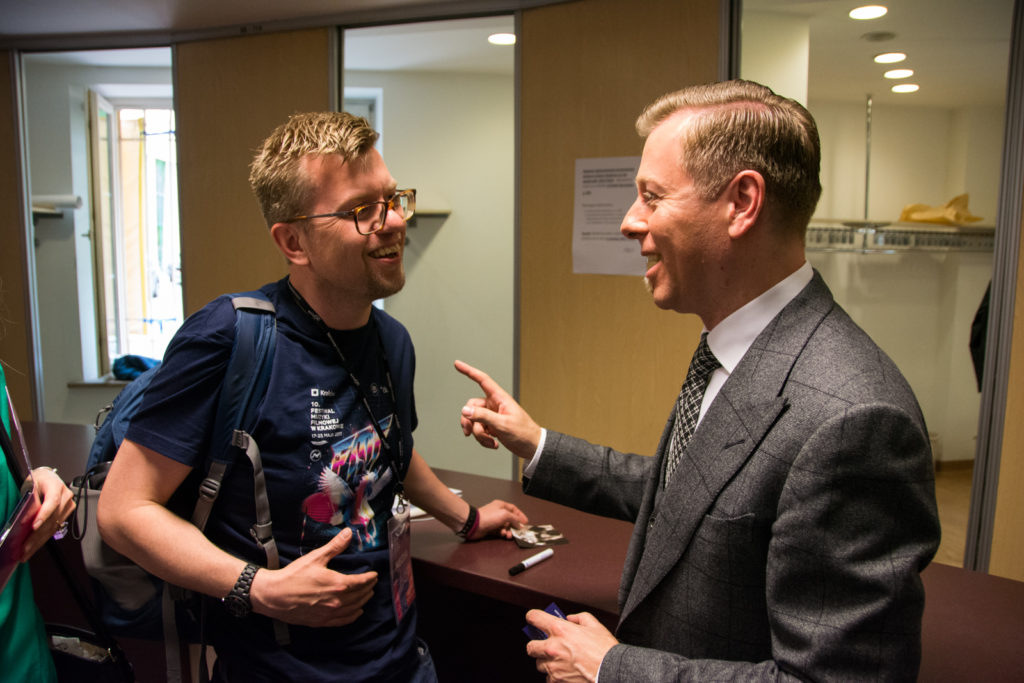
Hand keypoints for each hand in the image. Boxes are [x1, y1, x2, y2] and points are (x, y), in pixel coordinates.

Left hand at [22, 467, 74, 561]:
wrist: (47, 479)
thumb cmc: (37, 481)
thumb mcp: (30, 486)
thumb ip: (30, 502)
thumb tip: (26, 521)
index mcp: (56, 486)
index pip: (52, 502)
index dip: (44, 515)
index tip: (34, 527)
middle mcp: (66, 496)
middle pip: (52, 519)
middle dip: (36, 536)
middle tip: (24, 548)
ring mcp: (68, 506)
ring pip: (53, 527)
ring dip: (38, 542)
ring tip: (26, 552)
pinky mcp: (66, 514)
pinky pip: (54, 529)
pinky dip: (42, 539)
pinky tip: (33, 547)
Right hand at [250, 527, 377, 626]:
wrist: (273, 596)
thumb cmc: (293, 576)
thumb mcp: (315, 558)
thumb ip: (335, 546)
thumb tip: (349, 533)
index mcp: (337, 584)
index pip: (361, 582)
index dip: (370, 578)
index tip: (375, 574)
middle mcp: (337, 601)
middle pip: (359, 596)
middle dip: (368, 588)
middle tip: (372, 583)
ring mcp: (329, 613)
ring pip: (353, 609)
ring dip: (363, 601)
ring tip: (367, 595)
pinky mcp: (321, 621)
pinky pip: (342, 621)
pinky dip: (352, 616)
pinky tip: (356, 612)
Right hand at [454, 360, 542, 458]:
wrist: (531, 447)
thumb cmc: (523, 433)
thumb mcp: (502, 424)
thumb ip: (482, 416)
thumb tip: (465, 410)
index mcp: (499, 398)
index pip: (482, 380)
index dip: (469, 371)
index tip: (457, 364)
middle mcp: (494, 405)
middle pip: (471, 406)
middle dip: (469, 421)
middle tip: (469, 432)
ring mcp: (492, 416)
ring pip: (474, 420)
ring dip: (478, 434)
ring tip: (490, 441)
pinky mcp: (492, 426)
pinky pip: (479, 430)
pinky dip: (483, 438)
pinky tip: (493, 443)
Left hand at [472, 499, 528, 539]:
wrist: (474, 524)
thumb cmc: (487, 516)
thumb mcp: (505, 515)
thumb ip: (514, 519)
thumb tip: (519, 524)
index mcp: (501, 506)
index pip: (514, 509)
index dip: (520, 515)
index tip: (525, 522)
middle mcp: (497, 513)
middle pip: (510, 519)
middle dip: (515, 525)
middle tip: (519, 530)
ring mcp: (494, 521)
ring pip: (505, 527)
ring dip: (509, 531)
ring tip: (510, 534)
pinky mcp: (490, 529)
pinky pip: (499, 532)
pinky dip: (503, 534)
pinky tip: (503, 535)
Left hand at [525, 610, 618, 682]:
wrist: (611, 671)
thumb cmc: (605, 650)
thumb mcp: (594, 625)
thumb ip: (579, 618)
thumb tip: (570, 619)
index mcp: (559, 630)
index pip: (534, 617)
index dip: (533, 617)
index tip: (534, 619)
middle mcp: (552, 648)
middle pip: (530, 646)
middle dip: (536, 645)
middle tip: (546, 645)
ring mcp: (553, 666)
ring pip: (539, 664)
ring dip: (547, 662)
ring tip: (560, 661)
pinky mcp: (556, 681)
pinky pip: (548, 678)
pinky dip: (555, 676)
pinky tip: (565, 672)